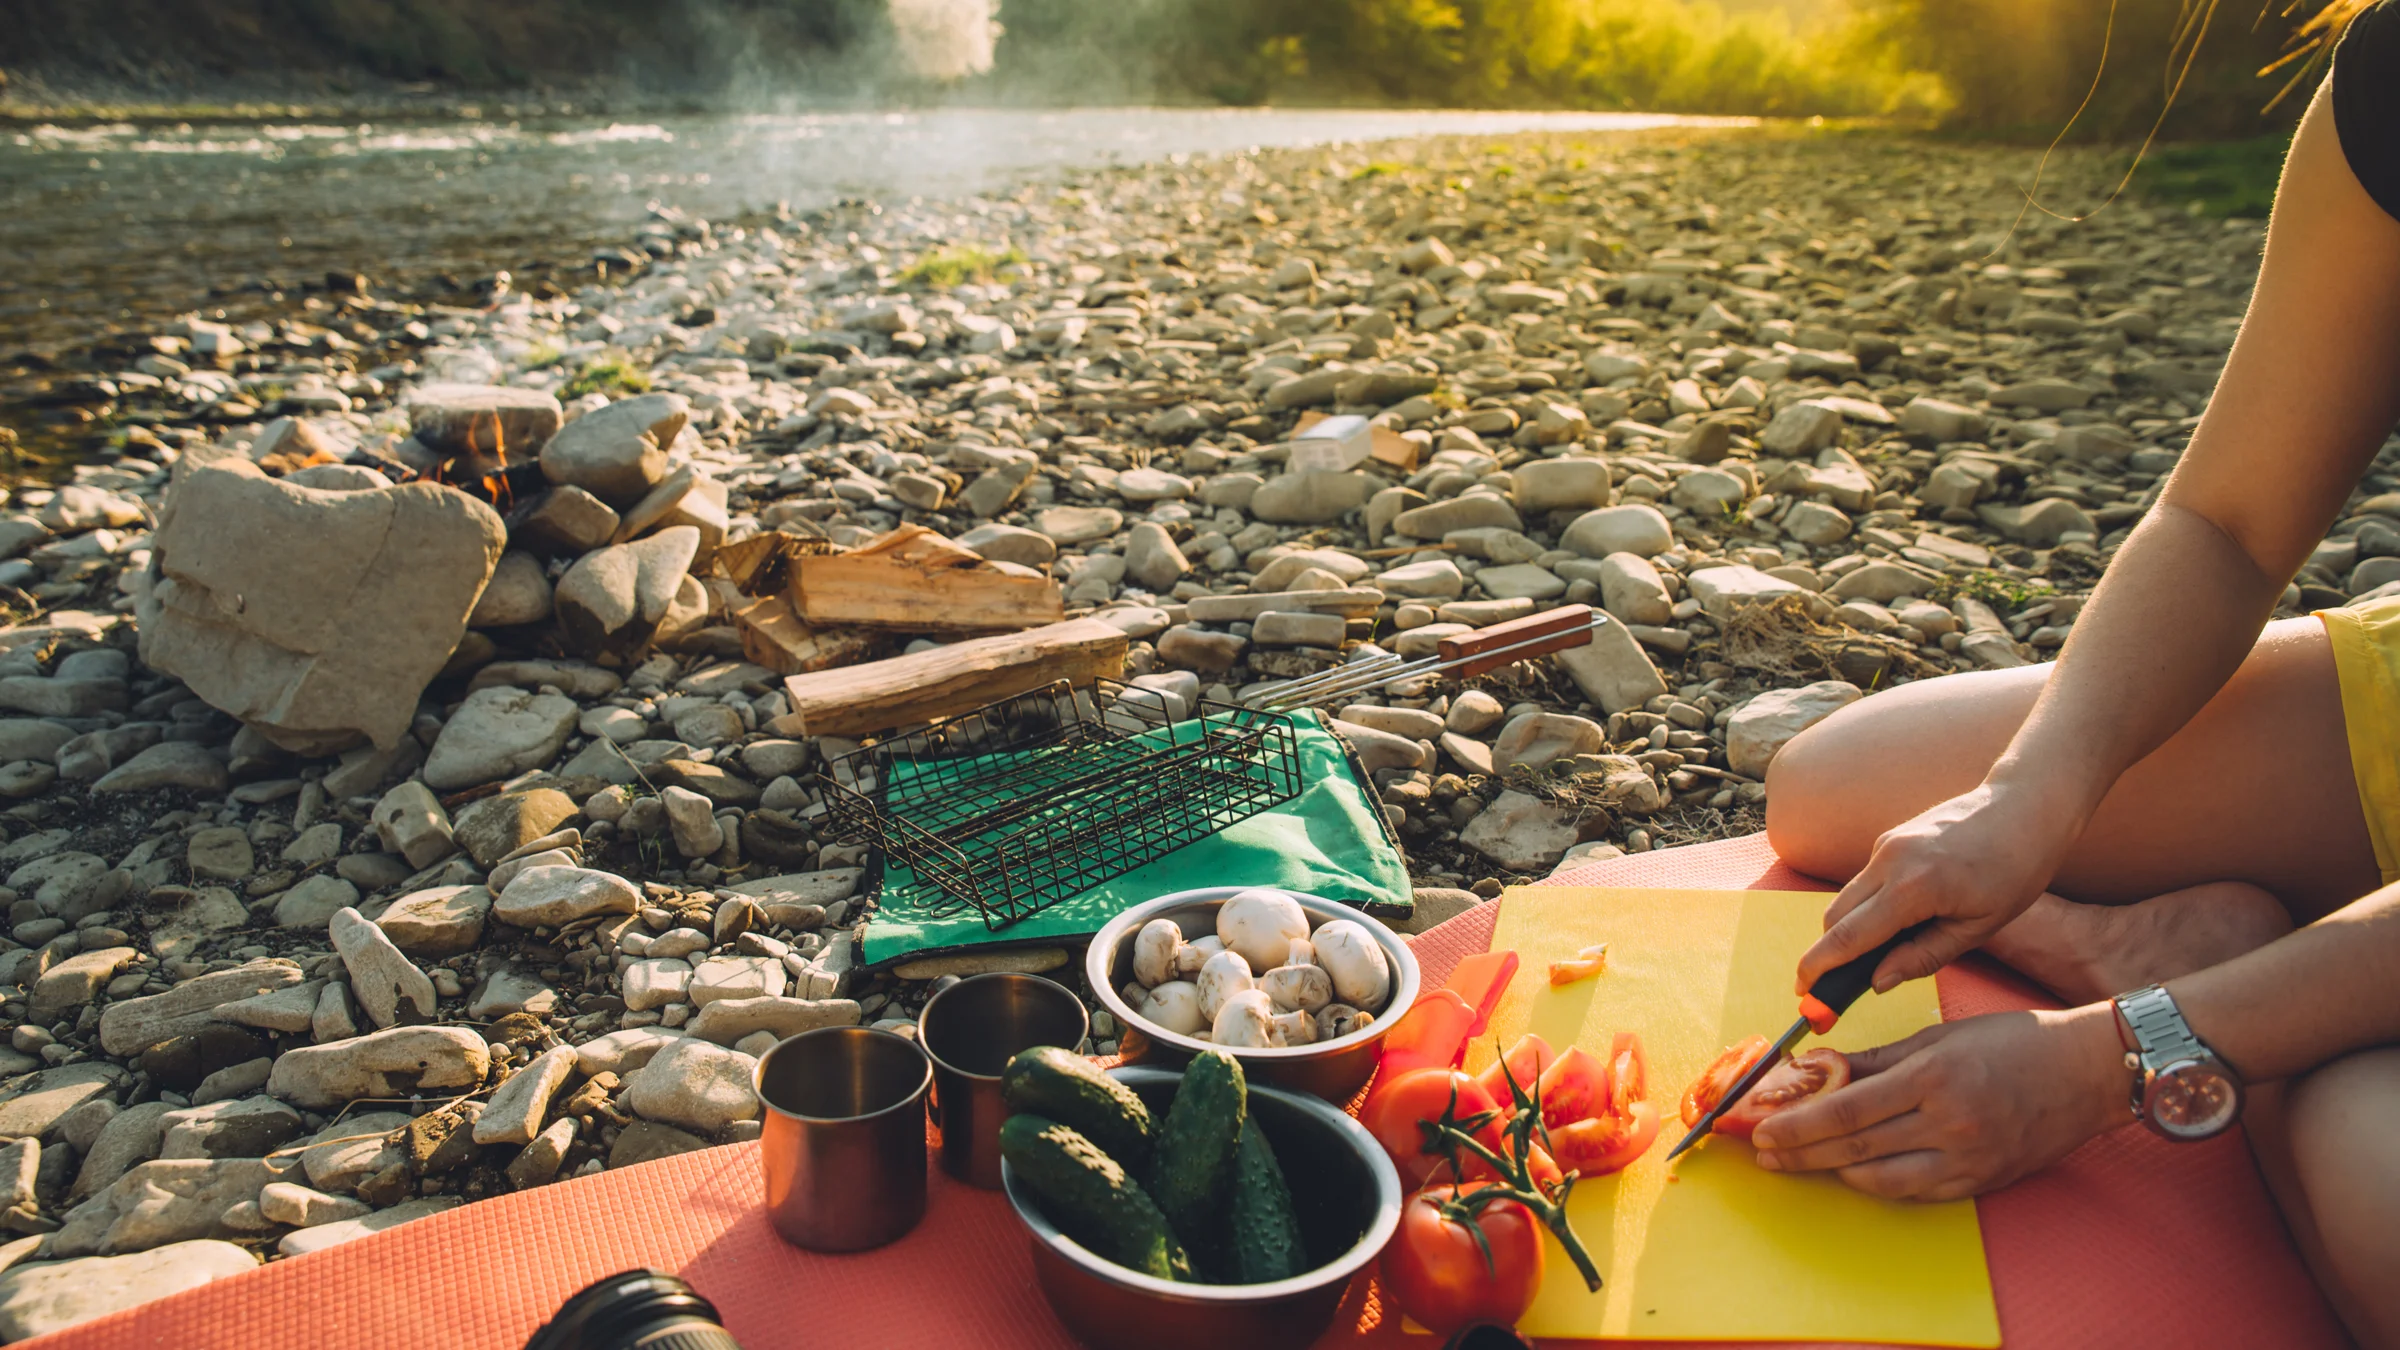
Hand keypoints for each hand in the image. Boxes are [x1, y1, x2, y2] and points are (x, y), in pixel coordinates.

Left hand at [1749, 1005, 2129, 1200]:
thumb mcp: (1936, 1038)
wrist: (2084, 1073)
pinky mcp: (1979, 1182)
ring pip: (1879, 1178)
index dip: (1796, 1123)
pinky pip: (1913, 1191)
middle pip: (1853, 1148)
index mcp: (1932, 1078)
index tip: (1762, 1127)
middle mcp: (1947, 1124)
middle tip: (1763, 1153)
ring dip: (1830, 1172)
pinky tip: (1849, 1172)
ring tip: (1796, 1161)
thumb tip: (1816, 1070)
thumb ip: (1873, 1060)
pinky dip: (1875, 1183)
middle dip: (1800, 1152)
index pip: (1845, 1109)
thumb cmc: (2011, 1043)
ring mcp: (1966, 1159)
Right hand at [1795, 780, 2079, 995]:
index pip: (1848, 936)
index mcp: (1913, 889)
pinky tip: (1898, 922)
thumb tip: (1876, 982)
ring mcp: (1885, 845)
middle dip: (1827, 954)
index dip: (1819, 968)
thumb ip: (1923, 957)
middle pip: (1835, 918)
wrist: (2024, 808)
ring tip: (1873, 959)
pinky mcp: (1890, 838)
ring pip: (1847, 899)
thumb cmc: (2014, 871)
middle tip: (1833, 989)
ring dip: (1848, 931)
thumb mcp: (1978, 928)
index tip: (1803, 993)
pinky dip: (1867, 908)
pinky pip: (1865, 882)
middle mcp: (1888, 862)